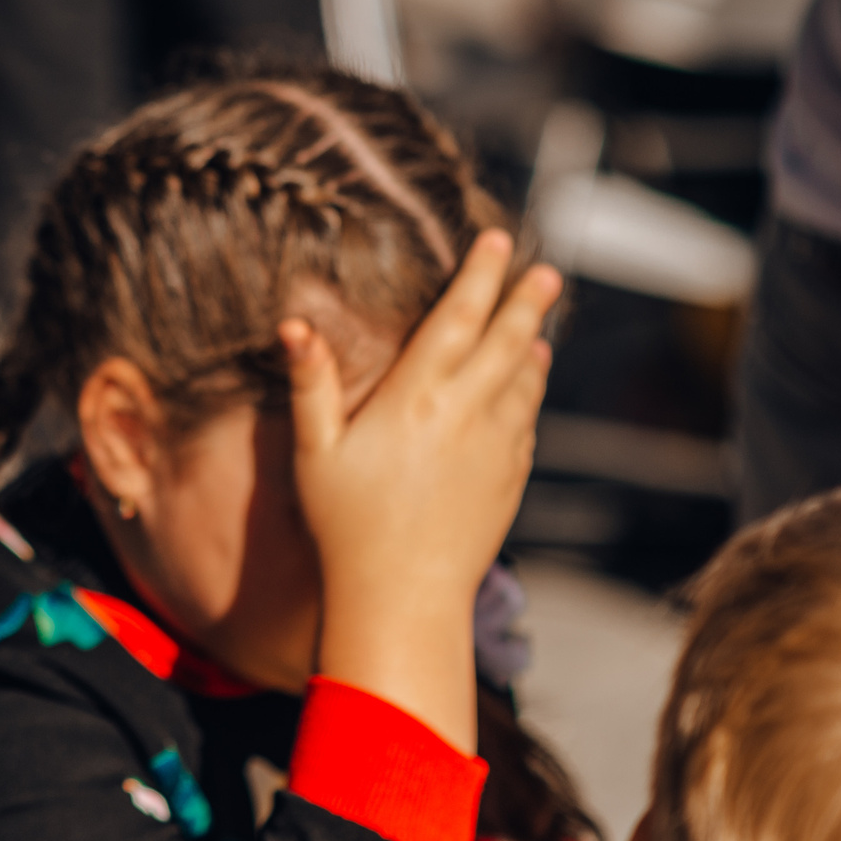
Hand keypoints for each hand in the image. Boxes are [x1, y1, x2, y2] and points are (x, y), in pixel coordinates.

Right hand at [287, 229, 558, 750]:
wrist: (404, 597)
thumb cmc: (347, 523)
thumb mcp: (314, 450)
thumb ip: (311, 384)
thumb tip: (294, 325)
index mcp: (415, 399)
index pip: (455, 321)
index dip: (479, 277)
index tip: (498, 243)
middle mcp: (464, 416)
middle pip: (505, 342)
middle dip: (526, 301)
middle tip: (546, 271)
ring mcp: (494, 449)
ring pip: (523, 382)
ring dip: (533, 345)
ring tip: (540, 323)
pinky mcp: (509, 480)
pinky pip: (526, 422)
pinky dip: (530, 392)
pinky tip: (527, 384)